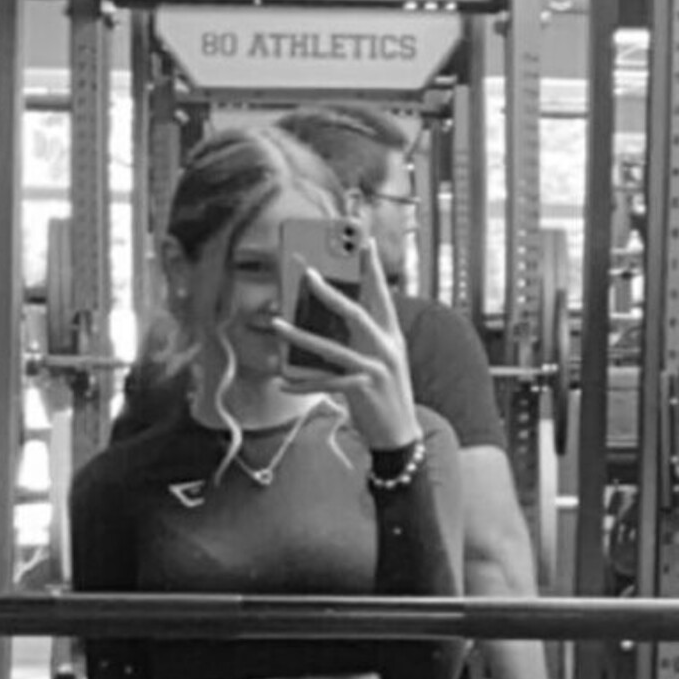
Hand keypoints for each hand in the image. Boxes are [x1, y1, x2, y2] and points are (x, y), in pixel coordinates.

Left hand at [270, 239, 418, 450]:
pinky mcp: (364, 392)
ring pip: (333, 348)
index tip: (361, 242)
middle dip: (330, 292)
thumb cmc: (385, 396)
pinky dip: (302, 383)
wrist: (400, 436)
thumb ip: (362, 339)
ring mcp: (376, 370)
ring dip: (302, 335)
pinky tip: (283, 380)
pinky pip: (326, 383)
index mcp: (391, 337)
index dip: (372, 268)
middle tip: (307, 274)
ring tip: (278, 325)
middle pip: (356, 313)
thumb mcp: (381, 362)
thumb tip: (330, 319)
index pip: (382, 295)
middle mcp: (387, 349)